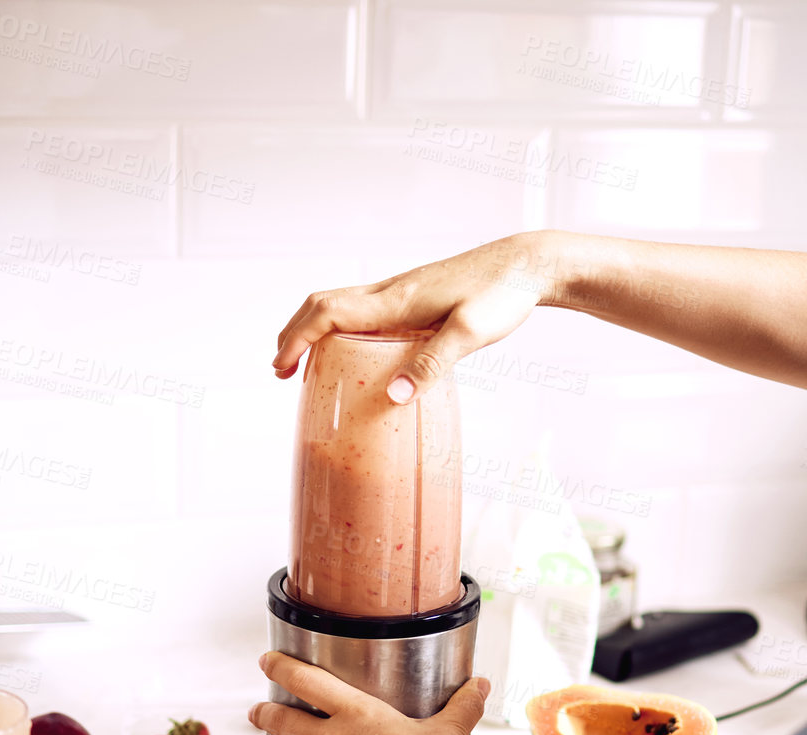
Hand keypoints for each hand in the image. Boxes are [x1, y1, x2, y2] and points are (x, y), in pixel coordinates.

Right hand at [271, 232, 567, 403]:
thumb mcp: (469, 334)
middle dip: (294, 334)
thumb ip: (431, 365)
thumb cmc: (501, 295)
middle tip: (282, 370)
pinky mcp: (414, 297)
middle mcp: (390, 291)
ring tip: (305, 363)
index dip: (297, 339)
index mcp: (395, 300)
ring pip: (339, 304)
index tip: (280, 368)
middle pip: (322, 304)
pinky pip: (362, 309)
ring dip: (314, 329)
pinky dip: (340, 327)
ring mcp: (400, 292)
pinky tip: (353, 351)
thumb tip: (391, 396)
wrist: (526, 265)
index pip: (327, 313)